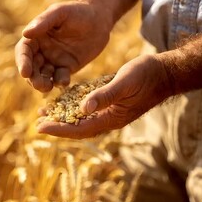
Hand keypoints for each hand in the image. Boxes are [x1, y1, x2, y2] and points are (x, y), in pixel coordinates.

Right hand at [15, 0, 114, 91]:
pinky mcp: (67, 68)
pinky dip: (60, 82)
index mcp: (36, 37)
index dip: (22, 62)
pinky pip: (60, 78)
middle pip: (32, 68)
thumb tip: (25, 33)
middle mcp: (42, 50)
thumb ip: (43, 22)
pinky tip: (64, 81)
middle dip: (32, 78)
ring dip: (43, 83)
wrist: (100, 19)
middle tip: (37, 84)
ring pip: (43, 76)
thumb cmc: (78, 11)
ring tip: (47, 87)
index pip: (24, 51)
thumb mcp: (60, 12)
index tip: (25, 72)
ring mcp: (54, 61)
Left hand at [36, 55, 173, 138]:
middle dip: (57, 125)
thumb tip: (82, 109)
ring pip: (81, 117)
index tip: (40, 127)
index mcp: (111, 119)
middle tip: (37, 122)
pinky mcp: (110, 101)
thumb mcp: (124, 84)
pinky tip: (63, 100)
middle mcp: (108, 118)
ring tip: (45, 111)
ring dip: (63, 115)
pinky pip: (88, 107)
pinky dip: (74, 105)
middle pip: (77, 126)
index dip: (59, 129)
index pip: (79, 129)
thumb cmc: (146, 76)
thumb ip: (104, 96)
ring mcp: (110, 110)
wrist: (164, 72)